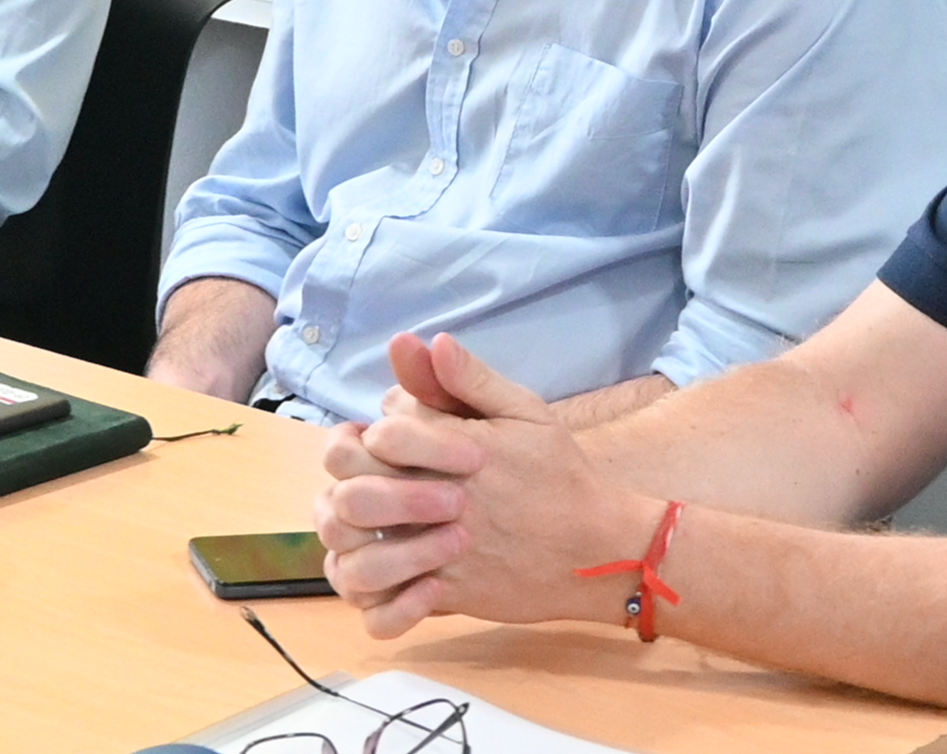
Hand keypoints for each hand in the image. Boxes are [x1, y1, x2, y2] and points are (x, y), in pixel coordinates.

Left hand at [315, 333, 655, 638]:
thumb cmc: (559, 474)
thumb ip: (471, 379)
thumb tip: (427, 341)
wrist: (597, 549)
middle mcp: (444, 503)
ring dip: (349, 536)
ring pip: (359, 553)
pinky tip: (378, 568)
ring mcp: (443, 554)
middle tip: (364, 477)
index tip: (389, 437)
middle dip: (349, 480)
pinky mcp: (448, 595)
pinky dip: (370, 591)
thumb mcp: (526, 413)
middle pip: (355, 492)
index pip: (382, 433)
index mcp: (460, 452)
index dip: (376, 431)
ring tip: (364, 523)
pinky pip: (385, 604)